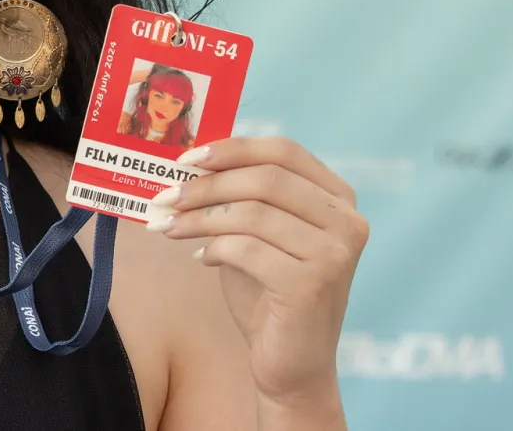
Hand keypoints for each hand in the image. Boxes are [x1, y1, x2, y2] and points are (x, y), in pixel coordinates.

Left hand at [147, 137, 367, 408]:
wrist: (292, 364)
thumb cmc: (269, 293)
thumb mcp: (257, 233)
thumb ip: (238, 196)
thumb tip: (187, 164)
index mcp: (338, 197)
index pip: (283, 151)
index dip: (232, 149)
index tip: (185, 160)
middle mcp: (347, 220)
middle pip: (265, 179)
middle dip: (206, 185)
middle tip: (165, 197)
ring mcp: (335, 253)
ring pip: (252, 213)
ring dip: (199, 218)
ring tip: (168, 226)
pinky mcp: (314, 283)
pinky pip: (247, 249)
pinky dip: (214, 248)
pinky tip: (202, 258)